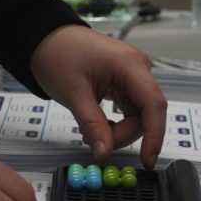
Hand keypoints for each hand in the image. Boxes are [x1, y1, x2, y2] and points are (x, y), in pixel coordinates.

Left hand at [30, 25, 166, 167]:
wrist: (46, 39)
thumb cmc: (58, 57)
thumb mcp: (74, 94)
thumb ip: (93, 125)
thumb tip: (105, 154)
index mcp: (131, 65)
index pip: (154, 105)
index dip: (154, 136)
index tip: (147, 161)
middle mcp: (139, 68)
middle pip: (146, 113)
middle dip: (123, 134)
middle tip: (95, 142)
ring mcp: (133, 75)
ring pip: (138, 115)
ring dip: (118, 131)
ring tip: (90, 131)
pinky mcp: (126, 82)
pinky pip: (129, 110)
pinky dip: (116, 123)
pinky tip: (97, 124)